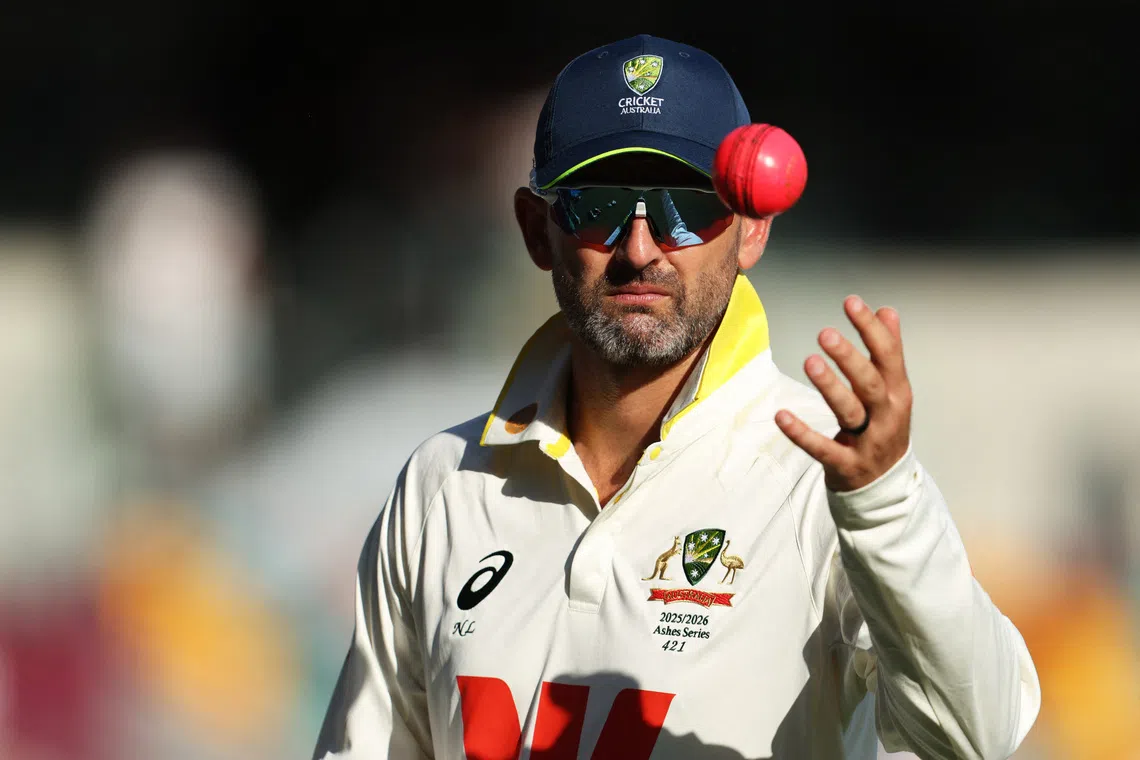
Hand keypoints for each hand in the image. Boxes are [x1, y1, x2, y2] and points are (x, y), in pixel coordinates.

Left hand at [775, 296, 912, 491]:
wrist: (887, 488)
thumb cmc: (885, 427)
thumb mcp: (894, 391)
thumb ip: (888, 352)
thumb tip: (888, 310)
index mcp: (899, 393)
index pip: (888, 355)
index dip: (870, 328)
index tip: (851, 302)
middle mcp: (887, 416)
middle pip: (870, 383)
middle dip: (849, 357)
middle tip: (825, 333)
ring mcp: (868, 442)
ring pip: (849, 412)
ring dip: (830, 387)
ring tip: (810, 361)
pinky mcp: (845, 465)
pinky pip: (822, 448)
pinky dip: (802, 433)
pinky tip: (781, 416)